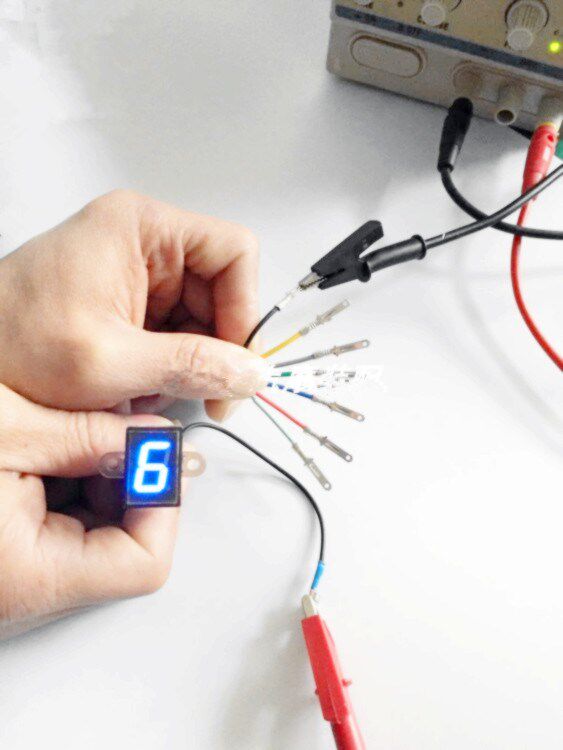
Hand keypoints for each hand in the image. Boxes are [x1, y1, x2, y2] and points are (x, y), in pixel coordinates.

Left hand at [0, 190, 268, 420]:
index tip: (237, 360)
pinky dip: (168, 368)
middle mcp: (142, 244)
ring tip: (151, 389)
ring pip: (202, 319)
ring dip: (189, 363)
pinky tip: (139, 385)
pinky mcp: (129, 304)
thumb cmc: (8, 340)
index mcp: (139, 227)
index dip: (244, 308)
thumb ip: (189, 366)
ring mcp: (136, 275)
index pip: (233, 253)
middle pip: (221, 291)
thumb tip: (248, 372)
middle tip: (207, 393)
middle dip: (216, 347)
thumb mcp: (108, 362)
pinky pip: (176, 334)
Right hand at [0, 383, 181, 638]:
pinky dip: (69, 480)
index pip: (144, 563)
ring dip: (101, 475)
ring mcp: (14, 575)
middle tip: (124, 427)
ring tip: (82, 427)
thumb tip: (151, 439)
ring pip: (95, 530)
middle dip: (131, 480)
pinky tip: (54, 442)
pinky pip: (59, 521)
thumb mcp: (4, 429)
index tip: (158, 453)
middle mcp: (25, 587)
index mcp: (30, 572)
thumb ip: (89, 436)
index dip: (163, 503)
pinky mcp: (5, 555)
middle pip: (125, 544)